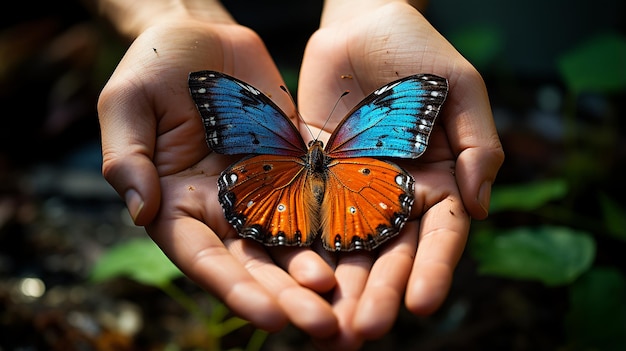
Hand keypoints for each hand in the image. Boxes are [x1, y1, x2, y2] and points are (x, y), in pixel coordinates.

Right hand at [97, 20, 339, 336]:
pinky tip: (364, 250)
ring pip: (290, 242)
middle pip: (254, 263)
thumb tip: (141, 211)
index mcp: (176, 203)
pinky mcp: (292, 167)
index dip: (234, 288)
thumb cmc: (152, 65)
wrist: (199, 33)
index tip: (268, 316)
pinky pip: (315, 200)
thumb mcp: (126, 104)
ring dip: (316, 275)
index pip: (204, 258)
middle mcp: (221, 208)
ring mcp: (260, 190)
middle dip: (286, 296)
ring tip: (347, 303)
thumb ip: (126, 159)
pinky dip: (335, 228)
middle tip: (323, 327)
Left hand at [297, 2, 503, 348]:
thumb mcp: (460, 88)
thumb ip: (477, 144)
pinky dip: (300, 250)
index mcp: (436, 181)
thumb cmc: (418, 50)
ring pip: (346, 248)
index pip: (439, 237)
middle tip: (362, 332)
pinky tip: (291, 281)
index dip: (432, 270)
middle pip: (389, 254)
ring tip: (327, 327)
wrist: (360, 24)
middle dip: (378, 293)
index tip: (422, 305)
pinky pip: (306, 216)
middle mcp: (394, 196)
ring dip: (337, 287)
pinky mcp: (314, 178)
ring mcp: (352, 190)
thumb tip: (481, 205)